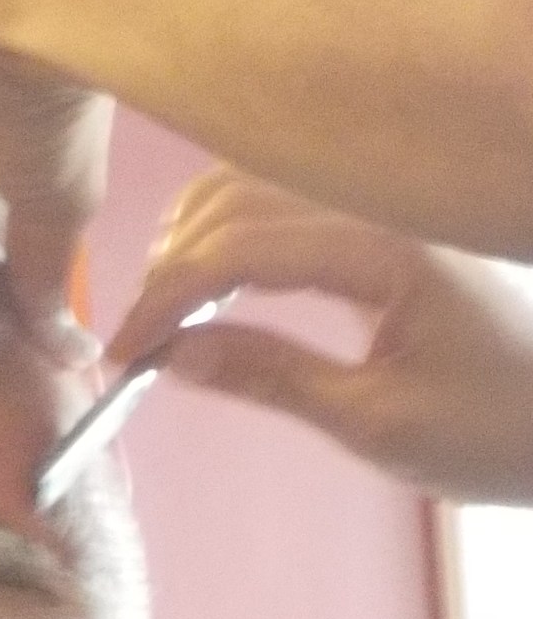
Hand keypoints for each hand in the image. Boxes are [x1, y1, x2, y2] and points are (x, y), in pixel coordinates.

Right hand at [111, 167, 532, 503]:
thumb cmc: (497, 432)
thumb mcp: (378, 422)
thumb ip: (269, 376)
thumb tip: (170, 356)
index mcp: (384, 247)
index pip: (240, 248)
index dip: (167, 298)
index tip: (122, 355)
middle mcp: (380, 203)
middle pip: (234, 200)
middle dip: (171, 268)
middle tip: (141, 339)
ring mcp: (382, 203)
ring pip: (252, 186)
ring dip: (194, 240)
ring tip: (171, 312)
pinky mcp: (383, 218)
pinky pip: (283, 202)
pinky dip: (232, 233)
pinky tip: (220, 284)